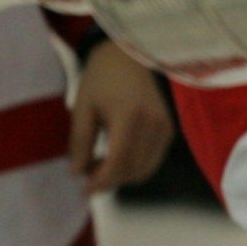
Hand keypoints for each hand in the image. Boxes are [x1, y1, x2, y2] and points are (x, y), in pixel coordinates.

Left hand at [69, 41, 177, 194]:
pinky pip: (153, 160)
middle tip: (87, 175)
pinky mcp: (168, 129)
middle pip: (132, 170)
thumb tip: (77, 173)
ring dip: (122, 176)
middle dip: (109, 181)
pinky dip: (134, 167)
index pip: (118, 162)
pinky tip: (116, 158)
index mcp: (129, 115)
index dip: (100, 181)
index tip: (84, 190)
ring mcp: (164, 127)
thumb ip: (80, 141)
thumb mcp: (83, 106)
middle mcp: (153, 123)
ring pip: (144, 170)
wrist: (129, 55)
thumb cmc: (101, 77)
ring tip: (100, 165)